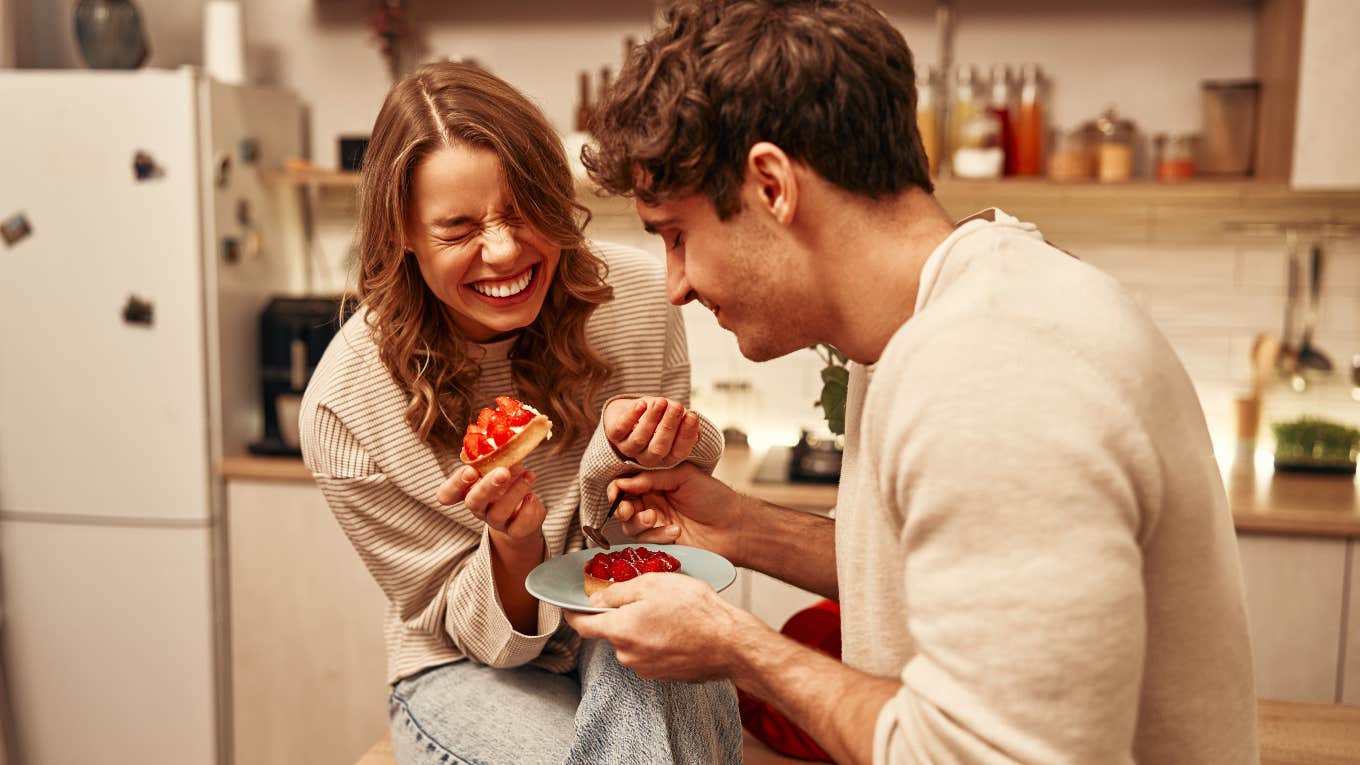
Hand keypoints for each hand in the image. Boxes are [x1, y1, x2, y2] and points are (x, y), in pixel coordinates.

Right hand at [437, 464, 544, 542]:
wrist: (525, 511)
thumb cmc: (508, 483)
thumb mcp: (502, 467)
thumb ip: (499, 456)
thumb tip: (505, 439)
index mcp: (469, 490)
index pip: (448, 494)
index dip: (455, 484)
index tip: (470, 471)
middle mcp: (479, 507)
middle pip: (473, 502)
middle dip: (487, 486)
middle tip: (502, 472)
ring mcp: (496, 521)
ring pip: (498, 512)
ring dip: (515, 491)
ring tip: (529, 475)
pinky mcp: (515, 531)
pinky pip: (518, 526)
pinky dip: (527, 509)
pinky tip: (532, 496)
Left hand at [564, 573, 764, 680]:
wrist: (730, 644)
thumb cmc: (696, 611)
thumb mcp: (654, 584)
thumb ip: (618, 592)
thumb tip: (597, 599)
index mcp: (620, 630)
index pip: (582, 626)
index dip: (573, 613)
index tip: (569, 606)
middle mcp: (627, 654)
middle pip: (611, 632)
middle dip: (621, 615)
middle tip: (645, 597)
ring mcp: (645, 668)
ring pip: (632, 642)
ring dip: (641, 627)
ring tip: (669, 613)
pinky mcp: (662, 675)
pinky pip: (649, 653)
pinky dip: (656, 640)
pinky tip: (677, 628)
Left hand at [603, 396, 700, 467]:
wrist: (634, 409)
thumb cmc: (659, 417)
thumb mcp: (676, 420)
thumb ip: (686, 424)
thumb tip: (696, 429)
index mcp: (666, 458)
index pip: (679, 452)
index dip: (686, 435)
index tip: (693, 415)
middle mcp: (647, 458)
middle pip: (659, 448)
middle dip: (669, 426)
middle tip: (677, 406)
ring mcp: (629, 448)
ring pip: (640, 439)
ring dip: (652, 419)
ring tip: (661, 401)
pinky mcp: (614, 435)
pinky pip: (621, 429)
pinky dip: (632, 416)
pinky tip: (641, 404)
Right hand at [610, 462, 745, 563]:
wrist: (734, 527)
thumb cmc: (714, 497)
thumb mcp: (682, 476)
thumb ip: (650, 478)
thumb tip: (621, 482)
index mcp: (657, 483)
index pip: (627, 484)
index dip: (617, 489)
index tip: (615, 493)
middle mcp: (654, 503)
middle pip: (624, 507)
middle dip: (623, 509)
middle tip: (628, 510)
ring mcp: (657, 525)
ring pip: (631, 526)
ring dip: (639, 523)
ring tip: (655, 518)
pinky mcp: (662, 543)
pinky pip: (646, 542)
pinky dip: (657, 536)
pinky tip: (676, 531)